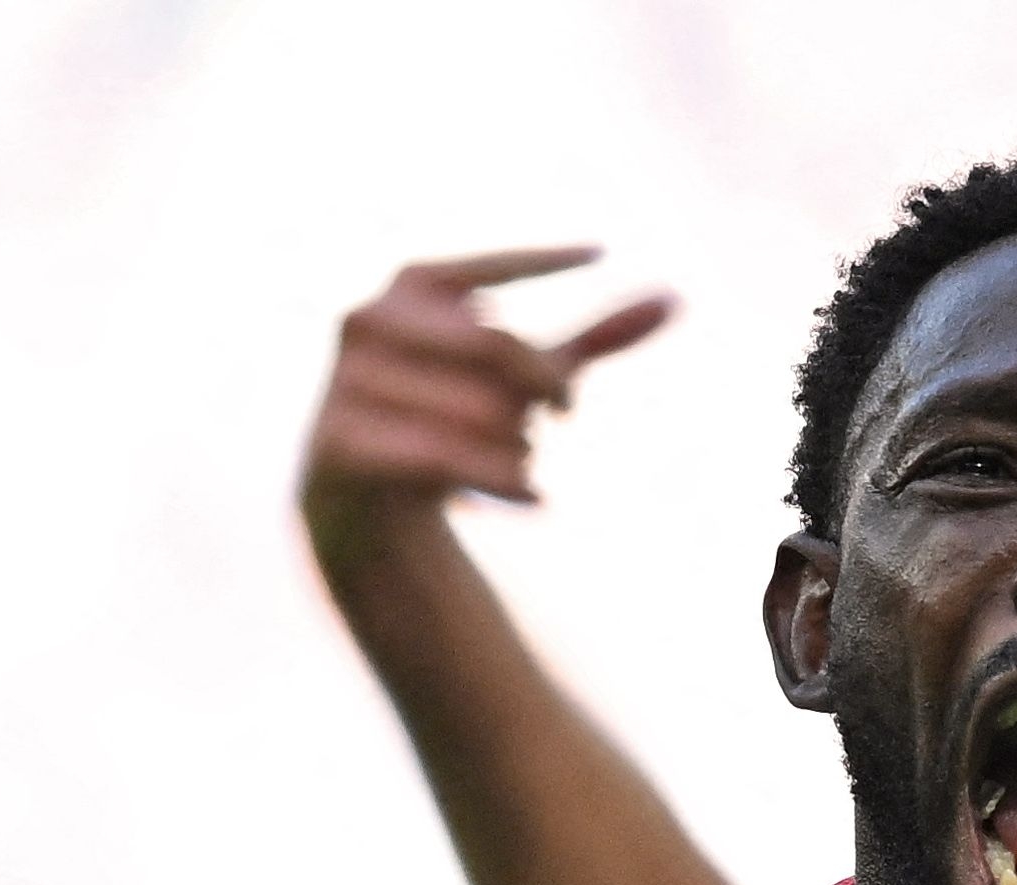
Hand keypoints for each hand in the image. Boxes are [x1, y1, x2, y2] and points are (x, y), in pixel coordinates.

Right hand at [301, 245, 674, 559]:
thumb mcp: (527, 376)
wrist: (366, 500)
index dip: (543, 262)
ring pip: (481, 411)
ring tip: (522, 457)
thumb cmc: (456, 416)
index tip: (599, 252)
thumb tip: (674, 299)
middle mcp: (370, 319)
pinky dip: (506, 482)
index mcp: (410, 285)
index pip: (491, 267)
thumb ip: (593, 339)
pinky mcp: (342, 441)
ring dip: (522, 446)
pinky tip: (536, 498)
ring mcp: (349, 380)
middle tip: (563, 412)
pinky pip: (448, 457)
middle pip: (497, 346)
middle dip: (546, 387)